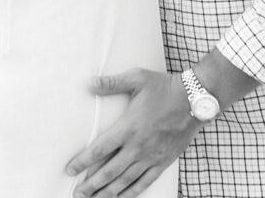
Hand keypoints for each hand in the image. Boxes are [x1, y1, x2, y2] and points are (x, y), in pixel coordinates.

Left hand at [65, 68, 199, 196]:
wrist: (194, 99)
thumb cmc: (163, 87)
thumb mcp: (136, 78)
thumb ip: (112, 83)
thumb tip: (89, 83)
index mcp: (128, 127)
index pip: (100, 149)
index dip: (83, 161)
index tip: (70, 169)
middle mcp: (138, 147)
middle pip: (109, 171)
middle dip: (91, 184)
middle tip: (76, 193)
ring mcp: (151, 157)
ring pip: (125, 181)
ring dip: (108, 192)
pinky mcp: (163, 162)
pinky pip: (144, 182)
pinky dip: (131, 193)